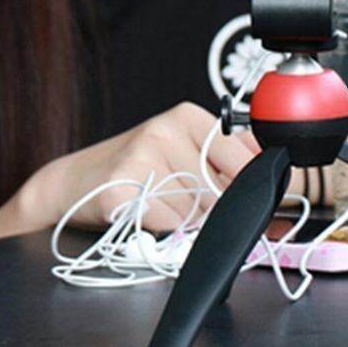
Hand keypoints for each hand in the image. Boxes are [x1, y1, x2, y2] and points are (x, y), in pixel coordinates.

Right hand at [38, 101, 263, 232]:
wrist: (73, 182)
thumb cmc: (136, 169)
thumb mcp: (182, 148)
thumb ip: (226, 153)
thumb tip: (274, 162)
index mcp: (187, 116)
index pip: (243, 159)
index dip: (245, 188)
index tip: (242, 200)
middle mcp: (166, 129)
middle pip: (220, 191)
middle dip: (210, 209)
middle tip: (182, 200)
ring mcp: (143, 156)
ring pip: (196, 212)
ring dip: (184, 221)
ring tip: (159, 203)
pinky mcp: (123, 188)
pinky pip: (168, 225)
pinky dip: (163, 230)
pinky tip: (146, 213)